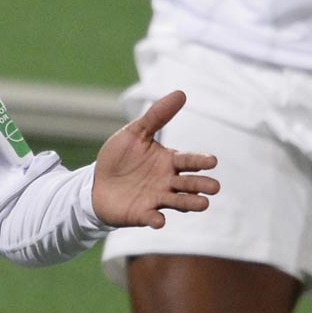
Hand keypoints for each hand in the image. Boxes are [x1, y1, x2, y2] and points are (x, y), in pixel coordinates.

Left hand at [91, 90, 219, 229]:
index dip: (200, 161)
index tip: (212, 161)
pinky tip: (159, 220)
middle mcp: (168, 182)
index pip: (188, 161)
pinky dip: (156, 219)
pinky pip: (152, 217)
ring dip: (190, 203)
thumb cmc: (119, 157)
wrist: (96, 183)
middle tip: (214, 187)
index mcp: (169, 161)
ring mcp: (156, 199)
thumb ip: (157, 115)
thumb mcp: (136, 132)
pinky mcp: (142, 214)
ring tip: (203, 204)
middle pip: (189, 183)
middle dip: (201, 185)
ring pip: (178, 202)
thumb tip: (181, 92)